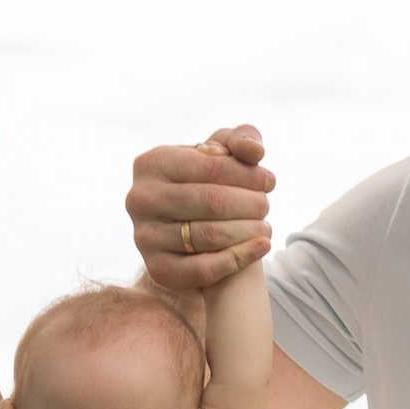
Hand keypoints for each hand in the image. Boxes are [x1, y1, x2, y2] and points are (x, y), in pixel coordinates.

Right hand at [127, 125, 273, 295]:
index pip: (211, 166)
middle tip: (266, 205)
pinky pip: (203, 269)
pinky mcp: (157, 268)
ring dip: (249, 230)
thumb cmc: (208, 179)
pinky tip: (262, 246)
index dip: (248, 174)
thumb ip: (241, 139)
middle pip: (211, 201)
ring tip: (265, 226)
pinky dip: (239, 258)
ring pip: (210, 235)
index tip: (269, 181)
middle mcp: (140, 199)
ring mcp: (144, 236)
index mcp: (152, 163)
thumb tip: (254, 151)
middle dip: (250, 203)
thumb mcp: (222, 151)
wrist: (187, 224)